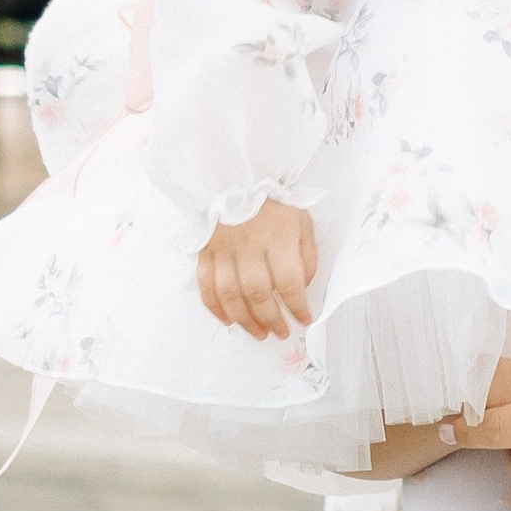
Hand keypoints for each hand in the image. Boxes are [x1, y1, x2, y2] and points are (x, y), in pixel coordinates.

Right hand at [199, 198, 317, 338]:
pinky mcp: (205, 250)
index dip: (297, 307)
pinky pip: (206, 284)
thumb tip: (302, 287)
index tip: (303, 319)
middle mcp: (249, 245)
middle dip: (271, 319)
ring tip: (258, 332)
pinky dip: (215, 307)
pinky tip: (228, 319)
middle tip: (280, 332)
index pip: (289, 282)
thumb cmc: (272, 202)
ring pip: (230, 294)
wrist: (235, 178)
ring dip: (245, 319)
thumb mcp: (301, 221)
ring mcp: (223, 249)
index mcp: (277, 237)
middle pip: (257, 293)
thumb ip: (305, 255)